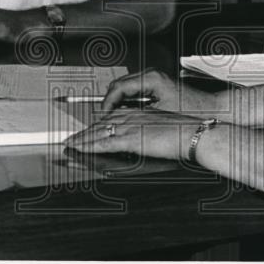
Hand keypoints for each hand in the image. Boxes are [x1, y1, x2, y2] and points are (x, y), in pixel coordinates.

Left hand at [65, 109, 210, 161]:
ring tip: (69, 146)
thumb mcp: (164, 130)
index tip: (87, 131)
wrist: (195, 134)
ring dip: (82, 140)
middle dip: (84, 133)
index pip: (112, 118)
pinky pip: (105, 143)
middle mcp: (133, 116)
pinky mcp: (132, 139)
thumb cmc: (186, 134)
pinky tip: (80, 150)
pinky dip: (89, 147)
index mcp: (141, 113)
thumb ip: (150, 133)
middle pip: (102, 124)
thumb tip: (143, 142)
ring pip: (99, 133)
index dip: (97, 125)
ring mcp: (131, 126)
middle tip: (70, 139)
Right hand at [100, 68, 214, 114]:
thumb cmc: (193, 110)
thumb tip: (119, 119)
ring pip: (126, 87)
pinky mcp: (158, 85)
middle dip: (109, 101)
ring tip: (112, 117)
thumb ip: (136, 114)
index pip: (118, 87)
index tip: (104, 116)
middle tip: (104, 118)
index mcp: (151, 78)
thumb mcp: (160, 114)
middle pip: (119, 85)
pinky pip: (135, 90)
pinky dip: (126, 100)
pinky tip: (126, 112)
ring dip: (117, 101)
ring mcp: (155, 78)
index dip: (108, 104)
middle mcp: (152, 74)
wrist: (213, 109)